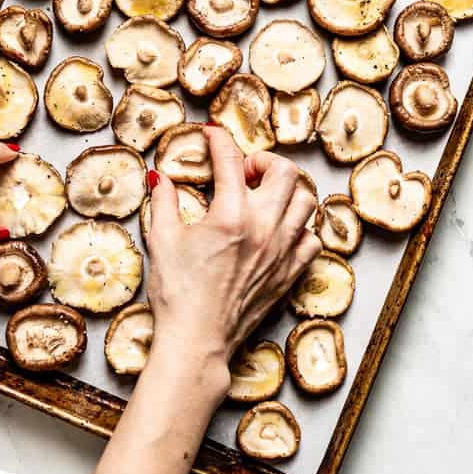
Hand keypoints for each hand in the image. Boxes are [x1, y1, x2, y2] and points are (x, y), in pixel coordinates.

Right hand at [143, 125, 320, 391]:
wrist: (197, 340)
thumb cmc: (178, 293)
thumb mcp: (162, 240)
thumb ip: (164, 201)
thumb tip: (160, 176)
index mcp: (231, 215)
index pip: (231, 159)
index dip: (219, 140)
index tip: (212, 134)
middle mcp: (265, 227)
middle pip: (285, 172)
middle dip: (264, 161)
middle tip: (245, 171)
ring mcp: (283, 250)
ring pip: (307, 201)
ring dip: (288, 191)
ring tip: (266, 196)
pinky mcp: (291, 272)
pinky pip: (312, 239)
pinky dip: (301, 228)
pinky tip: (280, 230)